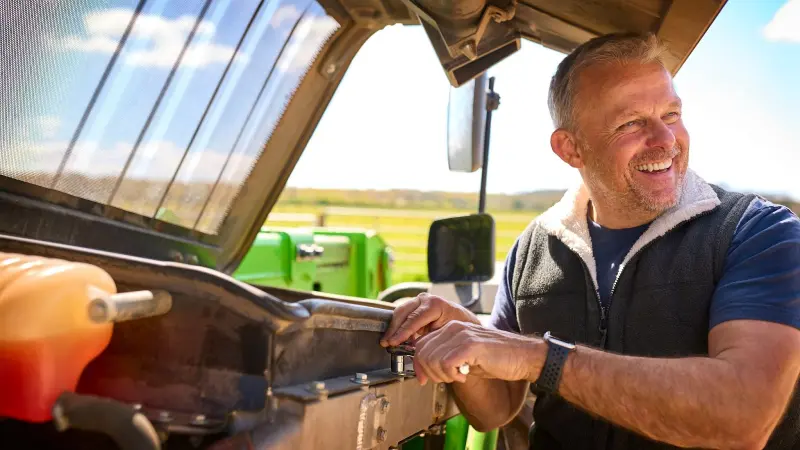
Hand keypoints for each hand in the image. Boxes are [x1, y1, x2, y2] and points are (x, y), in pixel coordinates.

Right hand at [380, 293, 479, 347]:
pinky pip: (402, 314)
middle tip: (386, 342)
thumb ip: (429, 346)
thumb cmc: (459, 330)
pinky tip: (395, 338)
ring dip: (393, 328)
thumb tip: (416, 360)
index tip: (393, 342)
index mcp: (435, 304)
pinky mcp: (415, 305)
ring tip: (388, 342)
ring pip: (399, 312)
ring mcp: (419, 301)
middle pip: (402, 312)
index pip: (414, 318)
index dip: (402, 332)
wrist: (465, 322)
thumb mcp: (445, 338)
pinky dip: (398, 326)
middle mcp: (426, 299)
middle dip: (393, 329)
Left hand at [413, 320, 544, 384]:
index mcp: (450, 328)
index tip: (423, 380)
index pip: (420, 345)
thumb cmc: (496, 359)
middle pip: (422, 352)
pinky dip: (451, 375)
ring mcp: (462, 335)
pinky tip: (464, 376)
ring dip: (442, 375)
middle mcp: (453, 328)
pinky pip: (446, 363)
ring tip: (458, 377)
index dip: (418, 366)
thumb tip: (426, 370)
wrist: (522, 356)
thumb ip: (445, 358)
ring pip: (432, 358)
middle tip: (446, 379)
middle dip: (429, 373)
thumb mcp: (465, 357)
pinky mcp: (471, 345)